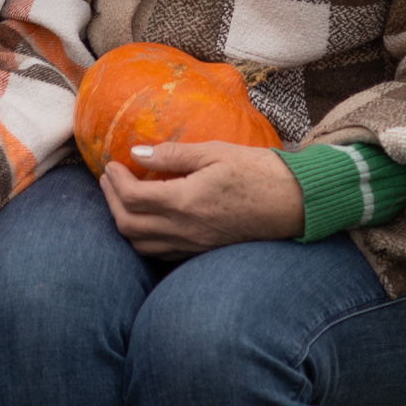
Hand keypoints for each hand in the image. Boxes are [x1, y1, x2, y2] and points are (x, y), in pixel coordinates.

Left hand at [98, 141, 304, 256]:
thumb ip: (174, 154)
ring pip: (142, 245)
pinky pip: (162, 253)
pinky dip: (145, 239)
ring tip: (123, 199)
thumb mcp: (216, 152)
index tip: (110, 165)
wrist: (297, 204)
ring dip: (124, 223)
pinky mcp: (204, 252)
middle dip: (111, 202)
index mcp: (186, 202)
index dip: (114, 181)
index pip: (133, 198)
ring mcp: (194, 246)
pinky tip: (149, 220)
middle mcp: (186, 230)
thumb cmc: (260, 171)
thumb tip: (137, 153)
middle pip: (129, 225)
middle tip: (108, 180)